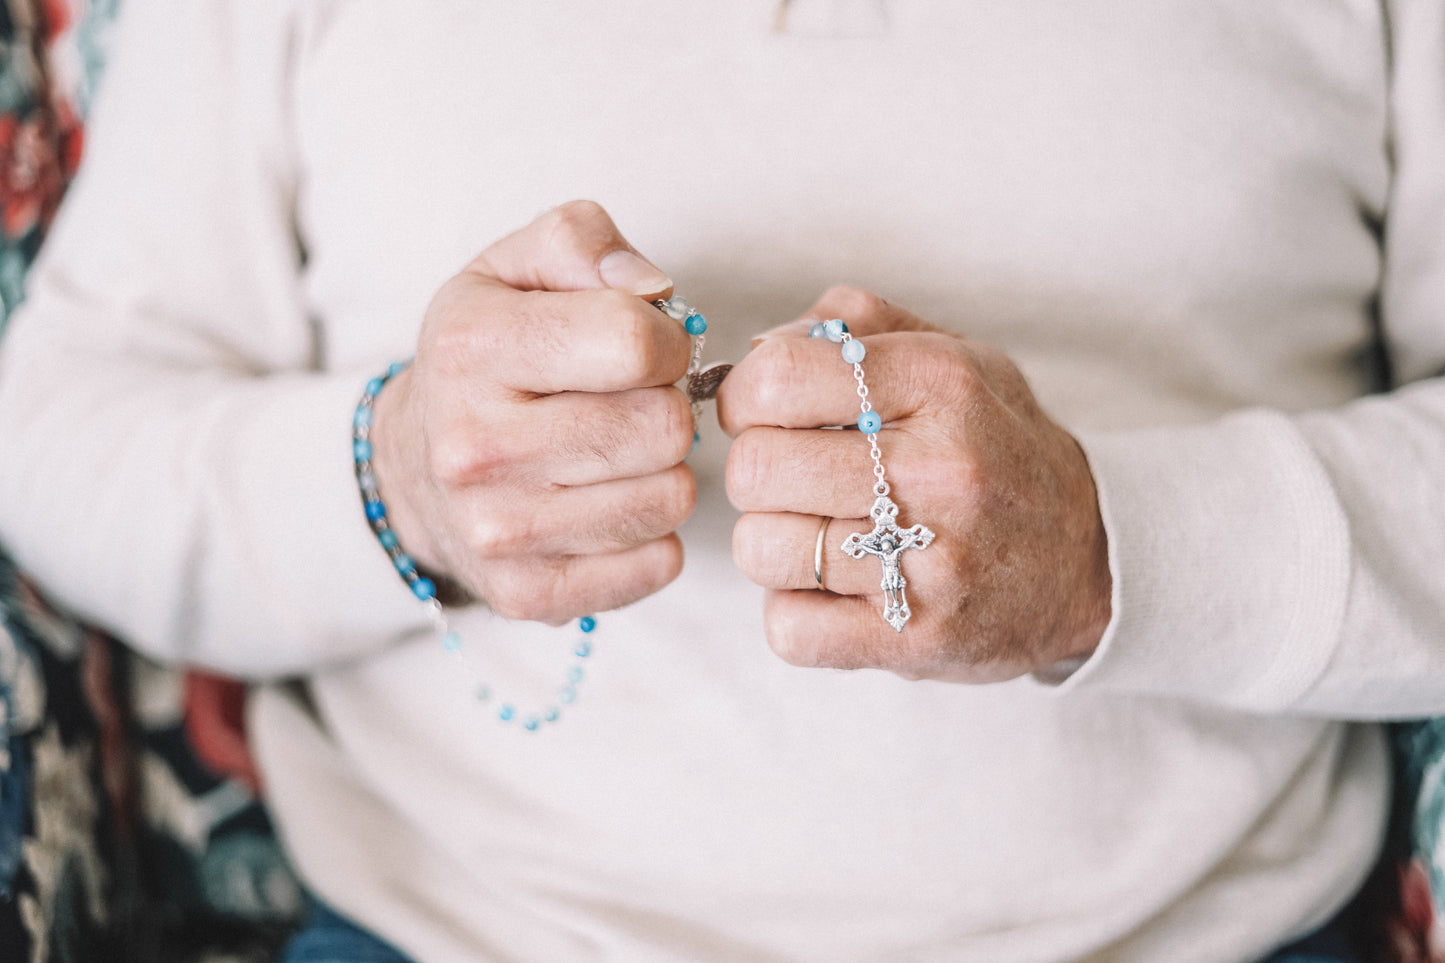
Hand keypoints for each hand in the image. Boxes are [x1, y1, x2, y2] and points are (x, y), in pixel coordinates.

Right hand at [370, 201, 696, 622]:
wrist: (414, 466)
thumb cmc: (488, 355)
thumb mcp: (514, 267)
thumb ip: (584, 241)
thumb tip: (654, 290)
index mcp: (471, 347)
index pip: (634, 341)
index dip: (665, 339)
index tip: (646, 348)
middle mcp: (473, 446)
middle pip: (660, 428)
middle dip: (666, 408)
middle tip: (632, 405)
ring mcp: (497, 531)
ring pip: (669, 500)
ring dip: (664, 473)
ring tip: (620, 456)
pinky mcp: (527, 593)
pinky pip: (658, 565)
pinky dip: (654, 536)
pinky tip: (611, 506)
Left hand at [717, 286, 1110, 682]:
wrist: (1093, 560)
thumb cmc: (997, 448)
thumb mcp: (954, 355)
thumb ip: (853, 326)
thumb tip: (757, 350)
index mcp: (940, 382)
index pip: (779, 378)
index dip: (746, 397)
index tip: (763, 413)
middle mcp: (939, 470)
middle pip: (757, 468)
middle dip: (757, 473)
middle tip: (794, 480)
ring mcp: (933, 563)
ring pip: (761, 550)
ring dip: (773, 544)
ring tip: (821, 534)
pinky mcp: (917, 640)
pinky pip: (788, 628)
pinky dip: (794, 612)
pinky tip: (835, 590)